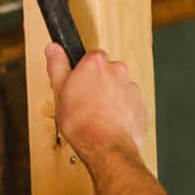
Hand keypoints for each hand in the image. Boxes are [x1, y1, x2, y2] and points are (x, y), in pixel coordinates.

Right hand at [46, 44, 150, 159]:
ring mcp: (131, 88)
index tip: (76, 84)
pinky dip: (119, 112)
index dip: (80, 72)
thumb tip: (54, 48)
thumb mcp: (59, 90)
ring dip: (108, 99)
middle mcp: (117, 70)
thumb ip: (57, 65)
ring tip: (95, 116)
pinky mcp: (140, 106)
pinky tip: (107, 123)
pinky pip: (128, 105)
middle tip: (83, 102)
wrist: (105, 146)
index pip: (89, 57)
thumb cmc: (82, 121)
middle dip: (96, 85)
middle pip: (105, 72)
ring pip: (117, 89)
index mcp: (96, 63)